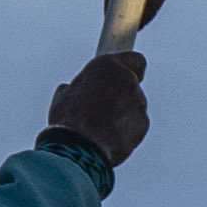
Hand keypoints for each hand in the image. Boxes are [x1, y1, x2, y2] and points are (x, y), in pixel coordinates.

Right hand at [50, 52, 150, 166]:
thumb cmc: (69, 120)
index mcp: (107, 66)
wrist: (80, 146)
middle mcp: (127, 79)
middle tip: (105, 109)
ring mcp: (138, 102)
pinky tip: (110, 138)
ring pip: (136, 106)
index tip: (125, 78)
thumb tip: (69, 91)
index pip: (135, 60)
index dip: (131, 69)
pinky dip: (127, 131)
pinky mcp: (143, 123)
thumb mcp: (64, 96)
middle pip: (133, 85)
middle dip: (123, 95)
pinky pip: (137, 125)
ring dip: (125, 114)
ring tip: (103, 128)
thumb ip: (76, 87)